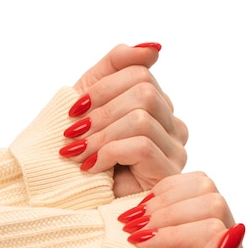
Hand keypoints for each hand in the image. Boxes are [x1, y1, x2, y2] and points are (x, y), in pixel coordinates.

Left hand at [60, 43, 188, 197]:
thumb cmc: (82, 151)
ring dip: (100, 134)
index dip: (101, 89)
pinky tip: (90, 168)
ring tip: (77, 153)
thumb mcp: (92, 99)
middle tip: (72, 134)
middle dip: (100, 111)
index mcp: (157, 105)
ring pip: (142, 118)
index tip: (73, 112)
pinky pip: (141, 146)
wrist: (71, 199)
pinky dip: (108, 152)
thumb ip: (117, 66)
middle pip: (145, 92)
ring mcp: (176, 151)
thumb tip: (153, 48)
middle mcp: (173, 126)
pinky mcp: (168, 176)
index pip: (140, 73)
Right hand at [117, 172, 247, 247]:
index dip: (171, 236)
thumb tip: (235, 234)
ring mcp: (224, 225)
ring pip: (207, 188)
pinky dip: (164, 190)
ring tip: (137, 220)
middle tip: (133, 231)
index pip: (214, 234)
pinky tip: (146, 210)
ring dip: (162, 202)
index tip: (140, 244)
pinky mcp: (209, 207)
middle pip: (215, 206)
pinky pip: (197, 180)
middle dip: (166, 216)